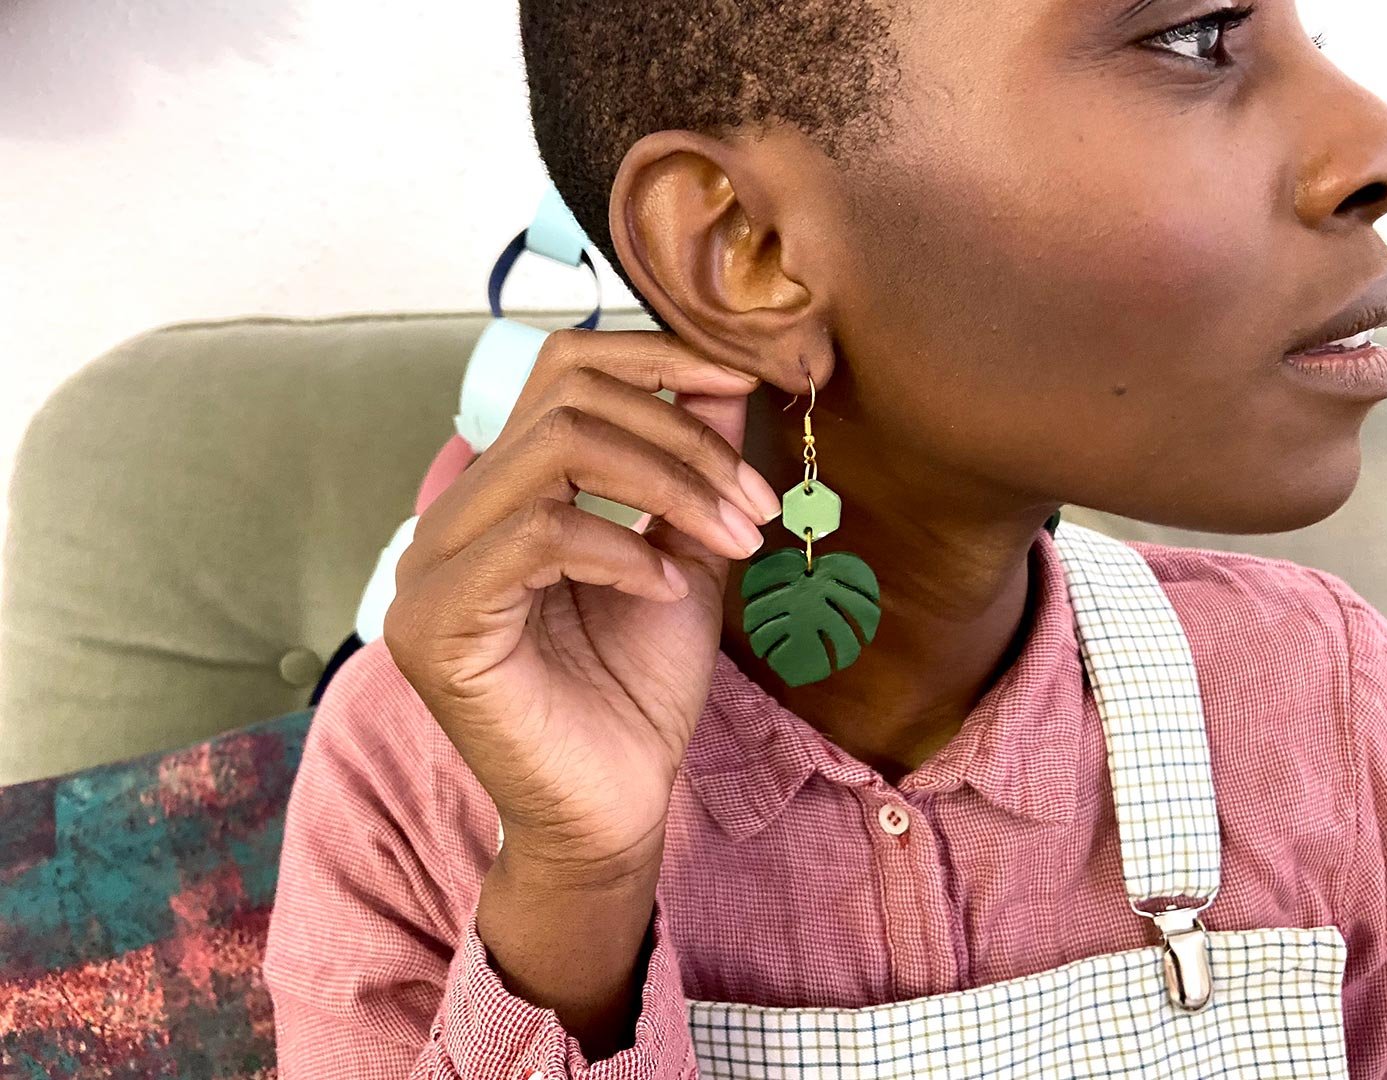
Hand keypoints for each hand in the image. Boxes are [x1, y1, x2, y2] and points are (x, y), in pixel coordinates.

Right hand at [383, 328, 779, 882]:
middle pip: (565, 399)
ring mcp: (432, 567)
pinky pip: (539, 533)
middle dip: (682, 437)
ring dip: (670, 484)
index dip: (653, 356)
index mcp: (505, 494)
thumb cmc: (638, 689)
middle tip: (753, 502)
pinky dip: (622, 548)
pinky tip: (664, 589)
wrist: (614, 808)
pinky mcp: (436, 622)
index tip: (740, 380)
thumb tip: (724, 377)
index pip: (560, 370)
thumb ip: (690, 465)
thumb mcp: (682, 552)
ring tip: (732, 540)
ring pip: (554, 450)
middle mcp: (454, 518)